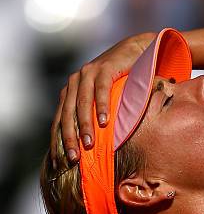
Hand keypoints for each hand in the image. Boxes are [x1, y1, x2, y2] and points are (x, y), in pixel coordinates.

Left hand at [51, 32, 156, 162]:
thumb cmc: (120, 82)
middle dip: (70, 138)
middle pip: (68, 114)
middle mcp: (75, 82)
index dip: (59, 141)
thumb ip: (93, 116)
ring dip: (85, 125)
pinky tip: (105, 121)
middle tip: (74, 158)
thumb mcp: (102, 101)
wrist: (135, 52)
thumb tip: (89, 148)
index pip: (60, 120)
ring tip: (89, 144)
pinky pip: (101, 90)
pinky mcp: (104, 68)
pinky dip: (102, 106)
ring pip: (82, 103)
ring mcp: (88, 73)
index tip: (61, 162)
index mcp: (70, 92)